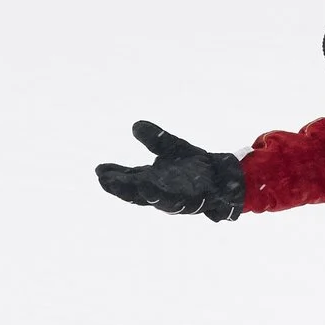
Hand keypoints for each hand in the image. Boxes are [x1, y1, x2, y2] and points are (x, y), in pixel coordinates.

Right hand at [95, 121, 243, 221]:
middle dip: (120, 188)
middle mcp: (161, 193)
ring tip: (121, 185)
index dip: (113, 177)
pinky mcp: (192, 199)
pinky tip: (148, 187)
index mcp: (153, 181)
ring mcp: (175, 198)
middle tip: (103, 180)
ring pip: (153, 199)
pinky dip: (161, 195)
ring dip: (136, 193)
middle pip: (135, 193)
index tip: (99, 170)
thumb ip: (154, 139)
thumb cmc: (197, 166)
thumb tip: (135, 125)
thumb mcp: (172, 148)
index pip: (129, 180)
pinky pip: (175, 199)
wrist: (225, 176)